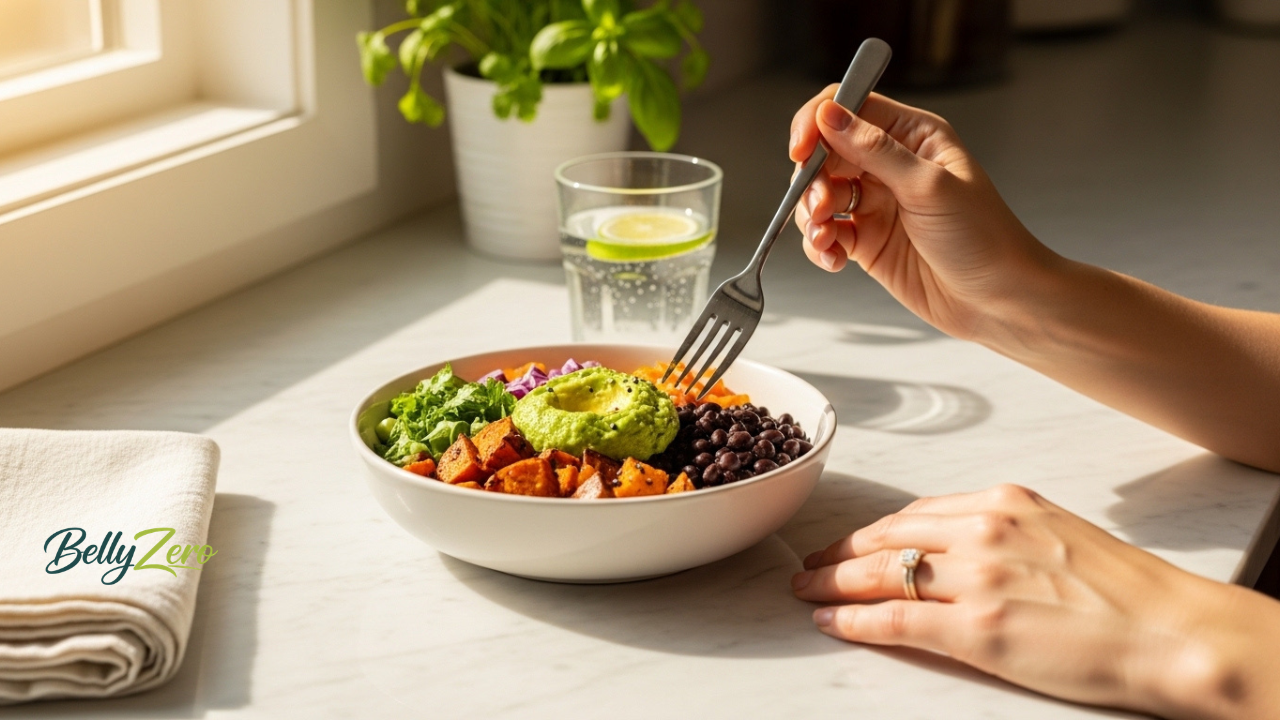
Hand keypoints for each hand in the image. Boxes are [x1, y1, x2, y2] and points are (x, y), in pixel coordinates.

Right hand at [789, 89, 1057, 341]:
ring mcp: (876, 204)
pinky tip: (832, 258)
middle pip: (825, 153)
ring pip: (819, 195)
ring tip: (826, 237)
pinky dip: (819, 246)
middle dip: (812, 179)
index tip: (800, 150)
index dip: (817, 123)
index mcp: (912, 136)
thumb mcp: (928, 186)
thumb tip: (829, 115)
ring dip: (811, 215)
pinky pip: (826, 234)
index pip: (849, 108)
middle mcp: (890, 165)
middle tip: (820, 206)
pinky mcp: (866, 241)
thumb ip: (874, 150)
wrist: (999, 300)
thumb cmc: (983, 238)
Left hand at [791, 484, 1279, 718]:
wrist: (1172, 632)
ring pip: (878, 573)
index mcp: (1003, 502)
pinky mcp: (975, 627)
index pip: (915, 512)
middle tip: (810, 562)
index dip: (872, 531)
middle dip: (839, 551)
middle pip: (885, 538)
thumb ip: (1003, 532)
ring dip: (831, 582)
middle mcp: (982, 530)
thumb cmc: (1128, 591)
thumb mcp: (1059, 533)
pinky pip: (893, 618)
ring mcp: (975, 578)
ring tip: (806, 590)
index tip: (850, 541)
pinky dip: (853, 620)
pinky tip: (831, 621)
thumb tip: (958, 544)